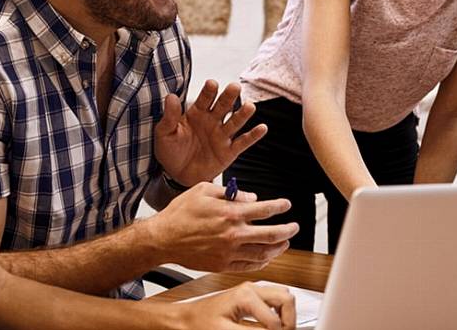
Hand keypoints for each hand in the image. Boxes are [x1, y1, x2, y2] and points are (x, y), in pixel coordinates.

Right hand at [144, 182, 298, 271]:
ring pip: (263, 253)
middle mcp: (233, 234)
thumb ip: (231, 193)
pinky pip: (249, 266)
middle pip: (271, 234)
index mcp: (230, 213)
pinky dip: (262, 262)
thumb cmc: (180, 213)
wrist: (163, 239)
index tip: (286, 205)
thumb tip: (251, 197)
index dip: (280, 206)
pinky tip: (267, 257)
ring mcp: (229, 252)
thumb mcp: (204, 190)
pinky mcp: (222, 265)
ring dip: (278, 248)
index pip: (265, 210)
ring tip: (284, 243)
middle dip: (287, 230)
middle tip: (294, 227)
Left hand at [154, 80, 267, 185]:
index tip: (212, 84)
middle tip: (234, 87)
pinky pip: (243, 142)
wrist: (177, 175)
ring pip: (235, 122)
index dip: (209, 92)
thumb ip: (169, 116)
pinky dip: (253, 136)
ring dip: (243, 114)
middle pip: (223, 106)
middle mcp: (212, 121)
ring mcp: (222, 135)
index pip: (204, 99)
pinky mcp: (229, 151)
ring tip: (250, 106)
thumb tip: (170, 97)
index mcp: (196, 113)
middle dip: (229, 96)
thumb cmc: (171, 151)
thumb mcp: (164, 134)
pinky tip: (262, 128)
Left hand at [168, 282, 295, 329]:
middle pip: (287, 298)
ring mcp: (252, 289)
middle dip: (289, 320)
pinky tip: (271, 323)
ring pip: (283, 295)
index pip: (276, 319)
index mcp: (246, 296)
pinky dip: (279, 310)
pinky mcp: (250, 294)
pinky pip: (275, 297)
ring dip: (286, 314)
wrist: (185, 318)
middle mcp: (251, 288)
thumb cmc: (199, 324)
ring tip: (279, 329)